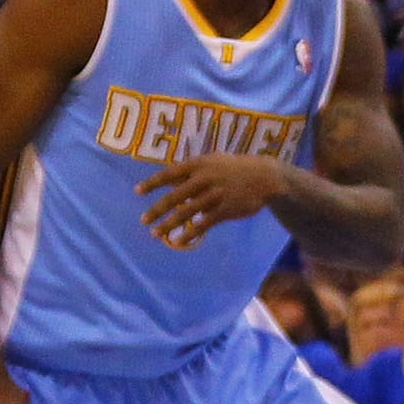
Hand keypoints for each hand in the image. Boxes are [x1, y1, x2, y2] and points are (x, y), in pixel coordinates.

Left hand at [136, 155, 285, 249]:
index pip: (169, 174)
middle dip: (157, 209)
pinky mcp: (225, 210)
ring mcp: (215, 195)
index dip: (153, 183)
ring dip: (169, 224)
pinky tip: (179, 241)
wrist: (266, 178)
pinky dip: (189, 233)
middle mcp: (204, 179)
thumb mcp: (214, 162)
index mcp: (199, 165)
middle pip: (174, 196)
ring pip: (186, 212)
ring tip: (156, 233)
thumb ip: (192, 171)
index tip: (138, 192)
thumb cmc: (236, 169)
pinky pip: (203, 224)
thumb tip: (170, 182)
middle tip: (144, 220)